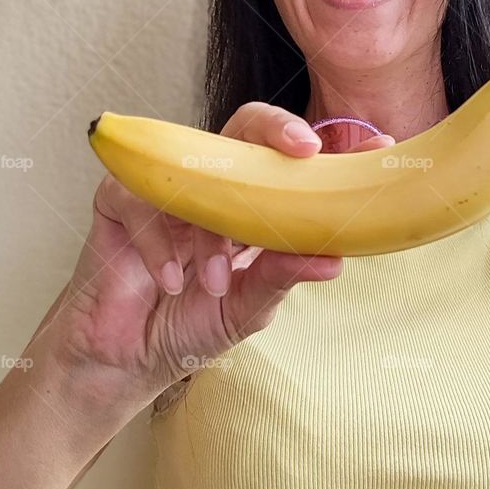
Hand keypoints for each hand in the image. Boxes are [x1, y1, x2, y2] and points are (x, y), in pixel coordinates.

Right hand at [41, 104, 395, 411]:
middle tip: (305, 151)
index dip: (330, 149)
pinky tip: (169, 282)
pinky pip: (144, 202)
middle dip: (278, 131)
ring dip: (212, 233)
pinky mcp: (118, 199)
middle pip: (246, 128)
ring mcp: (166, 188)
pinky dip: (161, 246)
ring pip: (198, 176)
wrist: (123, 360)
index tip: (371, 148)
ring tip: (215, 282)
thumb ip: (283, 276)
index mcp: (249, 204)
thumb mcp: (248, 306)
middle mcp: (211, 187)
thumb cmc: (187, 326)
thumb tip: (335, 259)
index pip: (291, 162)